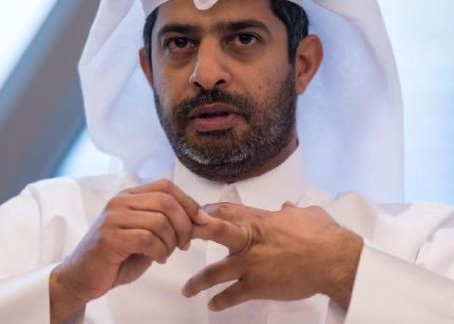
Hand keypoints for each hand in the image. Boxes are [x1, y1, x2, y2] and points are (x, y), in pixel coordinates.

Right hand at [50, 179, 206, 322]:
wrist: (82, 277)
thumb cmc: (118, 256)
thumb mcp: (147, 234)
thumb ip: (167, 222)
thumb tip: (199, 218)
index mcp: (130, 195)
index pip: (166, 186)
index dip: (188, 201)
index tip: (202, 220)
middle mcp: (120, 201)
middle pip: (166, 201)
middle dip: (184, 224)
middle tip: (185, 243)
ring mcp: (113, 217)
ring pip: (160, 221)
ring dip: (171, 241)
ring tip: (167, 253)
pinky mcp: (109, 237)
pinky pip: (148, 238)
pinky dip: (160, 251)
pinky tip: (158, 258)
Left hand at [183, 202, 362, 311]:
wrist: (333, 260)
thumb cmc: (321, 233)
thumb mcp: (306, 214)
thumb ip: (291, 211)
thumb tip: (287, 207)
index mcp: (258, 219)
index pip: (226, 211)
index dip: (208, 211)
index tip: (195, 214)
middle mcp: (248, 239)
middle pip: (213, 231)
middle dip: (194, 233)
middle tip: (178, 239)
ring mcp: (250, 264)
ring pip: (215, 271)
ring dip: (198, 282)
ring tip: (187, 290)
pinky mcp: (257, 286)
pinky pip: (232, 295)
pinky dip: (220, 301)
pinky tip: (212, 305)